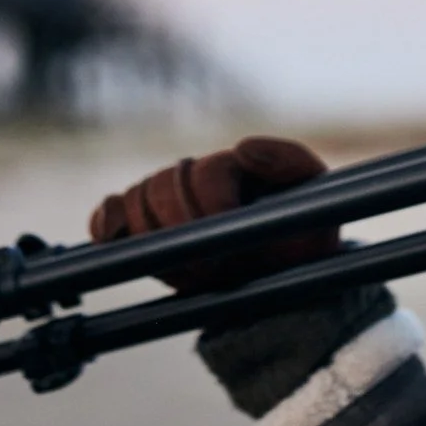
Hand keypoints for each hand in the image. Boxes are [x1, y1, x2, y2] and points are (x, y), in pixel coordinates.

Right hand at [88, 136, 335, 293]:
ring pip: (135, 201)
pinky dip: (109, 223)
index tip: (231, 248)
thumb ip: (291, 162)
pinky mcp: (142, 226)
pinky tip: (115, 238)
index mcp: (231, 165)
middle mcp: (193, 176)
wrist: (283, 278)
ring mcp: (165, 200)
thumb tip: (241, 147)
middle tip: (213, 268)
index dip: (211, 208)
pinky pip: (111, 213)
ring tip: (191, 270)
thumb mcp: (316, 196)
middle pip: (163, 187)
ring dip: (155, 238)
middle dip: (184, 231)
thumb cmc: (303, 233)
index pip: (203, 173)